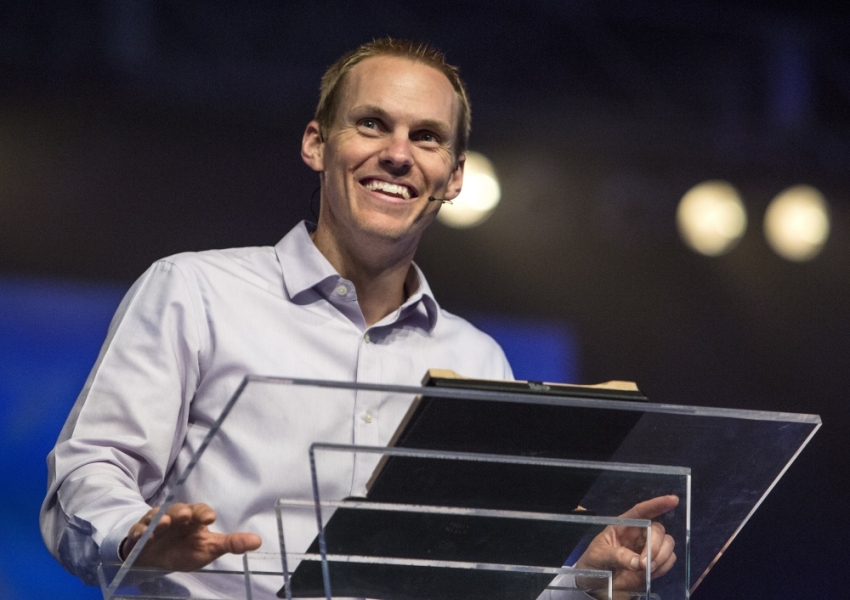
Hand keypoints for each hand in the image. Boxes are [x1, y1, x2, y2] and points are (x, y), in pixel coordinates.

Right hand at [121, 502, 261, 571]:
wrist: (155, 559)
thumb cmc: (185, 550)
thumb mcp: (209, 549)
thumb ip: (231, 544)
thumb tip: (258, 541)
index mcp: (193, 519)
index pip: (200, 510)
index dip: (204, 513)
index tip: (209, 519)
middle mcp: (175, 517)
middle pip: (178, 509)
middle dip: (181, 512)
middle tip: (185, 516)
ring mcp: (155, 525)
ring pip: (157, 517)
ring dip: (160, 520)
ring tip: (163, 524)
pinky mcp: (139, 535)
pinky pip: (137, 531)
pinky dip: (138, 532)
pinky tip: (140, 536)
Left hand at [574, 495, 678, 593]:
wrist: (596, 586)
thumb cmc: (594, 563)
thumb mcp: (599, 556)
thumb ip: (618, 556)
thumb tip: (639, 562)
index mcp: (623, 526)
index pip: (641, 511)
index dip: (657, 504)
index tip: (673, 500)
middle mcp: (638, 534)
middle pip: (658, 530)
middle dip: (655, 545)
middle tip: (645, 564)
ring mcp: (647, 549)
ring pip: (668, 544)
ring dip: (661, 557)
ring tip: (647, 570)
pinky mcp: (655, 564)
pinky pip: (670, 560)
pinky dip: (664, 566)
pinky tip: (652, 574)